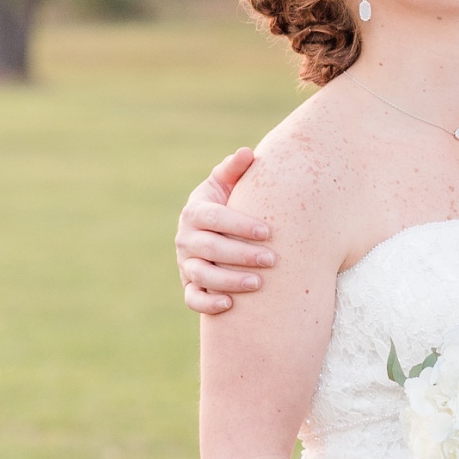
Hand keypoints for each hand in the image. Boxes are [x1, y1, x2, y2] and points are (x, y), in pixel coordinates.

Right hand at [179, 149, 271, 312]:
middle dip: (241, 255)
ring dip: (228, 280)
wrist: (222, 230)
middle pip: (209, 248)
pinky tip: (230, 305)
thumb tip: (247, 153)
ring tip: (258, 283)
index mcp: (196, 212)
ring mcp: (187, 263)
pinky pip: (193, 299)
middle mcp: (187, 238)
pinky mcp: (190, 285)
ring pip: (201, 275)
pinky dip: (207, 304)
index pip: (214, 218)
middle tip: (272, 259)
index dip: (239, 224)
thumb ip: (236, 169)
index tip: (267, 232)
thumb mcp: (230, 184)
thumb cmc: (233, 202)